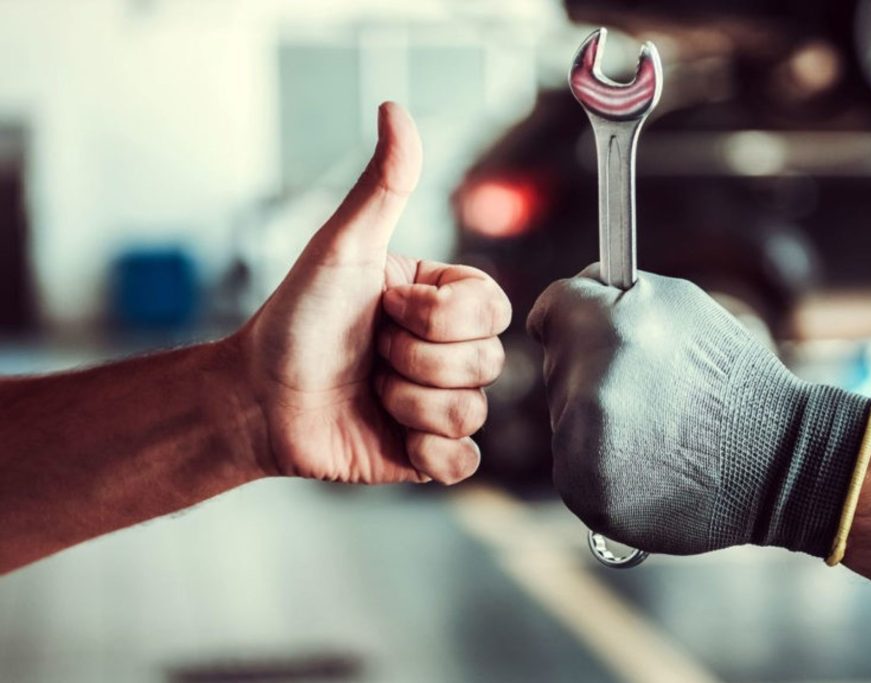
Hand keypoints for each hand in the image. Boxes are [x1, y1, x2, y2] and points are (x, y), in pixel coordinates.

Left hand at [237, 102, 510, 484]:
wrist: (257, 396)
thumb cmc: (296, 318)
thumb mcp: (342, 247)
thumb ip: (382, 186)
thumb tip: (395, 109)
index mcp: (443, 301)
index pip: (493, 308)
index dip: (439, 315)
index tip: (386, 306)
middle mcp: (450, 351)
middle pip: (487, 361)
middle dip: (414, 360)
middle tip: (371, 351)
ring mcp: (441, 404)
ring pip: (473, 411)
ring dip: (407, 403)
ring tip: (370, 389)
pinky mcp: (427, 454)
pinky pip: (463, 462)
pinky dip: (425, 452)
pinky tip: (392, 436)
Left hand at [527, 266, 870, 556]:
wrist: (777, 462)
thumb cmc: (730, 376)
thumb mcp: (682, 306)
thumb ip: (614, 294)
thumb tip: (567, 294)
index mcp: (607, 328)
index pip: (549, 309)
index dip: (572, 317)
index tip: (592, 331)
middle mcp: (587, 386)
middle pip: (556, 364)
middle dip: (591, 368)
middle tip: (651, 389)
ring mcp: (582, 445)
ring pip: (563, 415)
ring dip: (594, 417)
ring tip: (656, 428)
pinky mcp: (584, 490)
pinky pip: (572, 461)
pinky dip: (600, 461)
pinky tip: (647, 462)